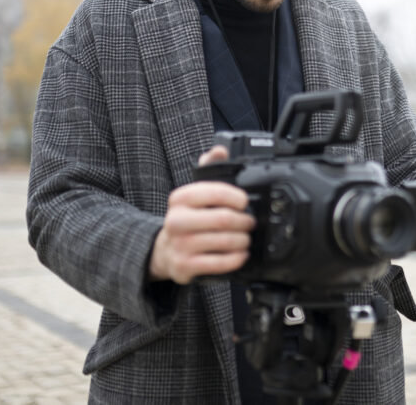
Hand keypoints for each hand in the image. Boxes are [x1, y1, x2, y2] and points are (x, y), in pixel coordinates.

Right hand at [149, 145, 255, 283]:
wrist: (165, 250)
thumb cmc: (187, 218)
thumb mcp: (194, 192)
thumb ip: (208, 168)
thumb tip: (220, 150)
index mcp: (180, 198)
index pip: (215, 192)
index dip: (237, 197)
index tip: (245, 202)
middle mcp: (176, 221)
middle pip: (223, 219)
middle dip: (244, 221)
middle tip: (250, 223)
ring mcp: (180, 245)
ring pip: (224, 242)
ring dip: (243, 240)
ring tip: (246, 238)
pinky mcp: (185, 266)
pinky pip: (220, 263)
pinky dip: (237, 258)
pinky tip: (241, 254)